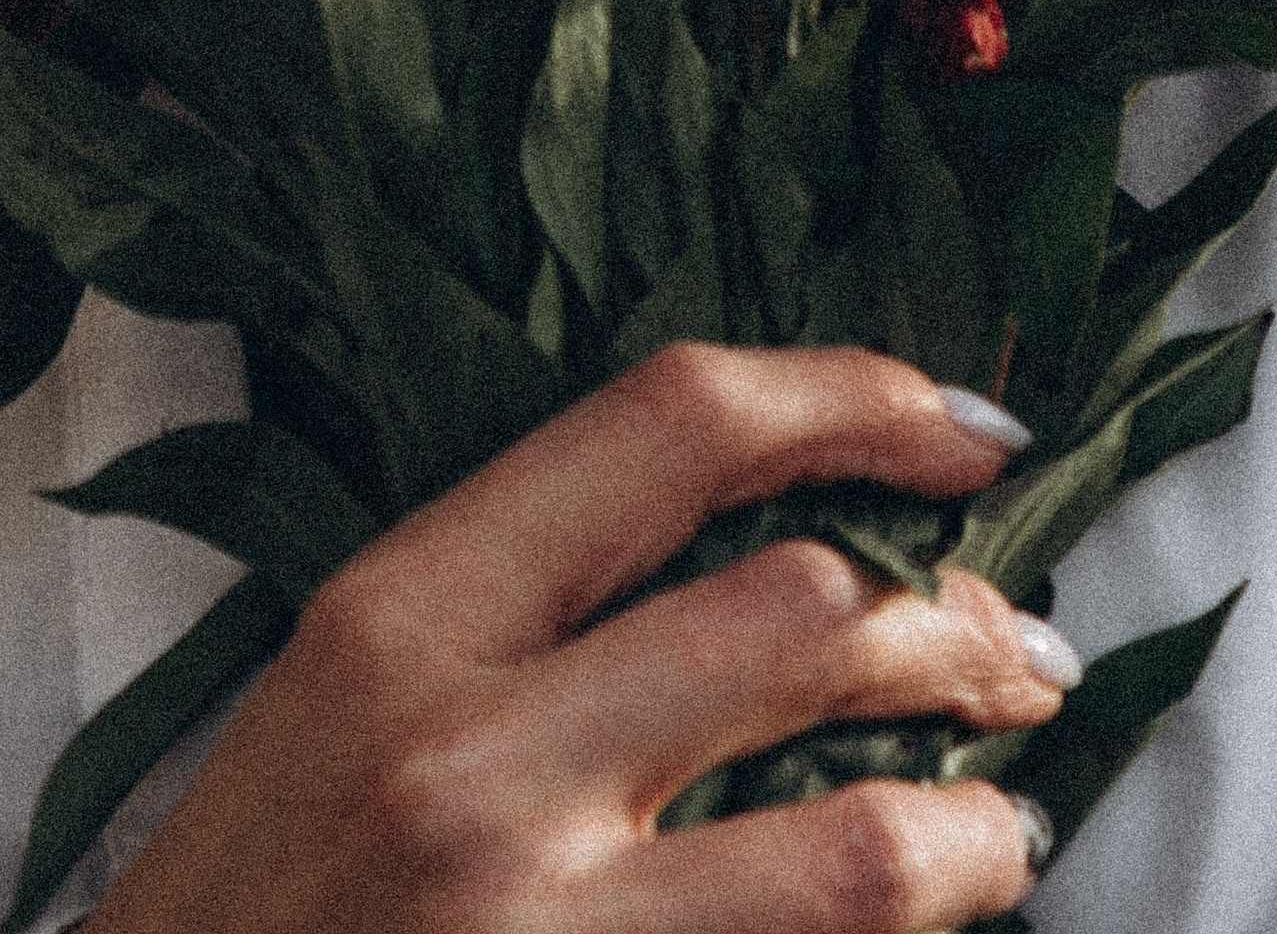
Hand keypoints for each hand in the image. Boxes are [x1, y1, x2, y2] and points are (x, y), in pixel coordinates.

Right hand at [94, 343, 1067, 932]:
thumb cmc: (254, 911)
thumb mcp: (343, 702)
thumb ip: (522, 612)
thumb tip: (771, 551)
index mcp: (400, 615)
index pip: (671, 426)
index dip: (853, 395)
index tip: (960, 425)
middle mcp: (471, 755)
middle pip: (804, 613)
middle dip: (960, 624)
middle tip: (1021, 645)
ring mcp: (535, 927)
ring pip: (858, 837)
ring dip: (978, 820)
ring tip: (1009, 817)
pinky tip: (944, 917)